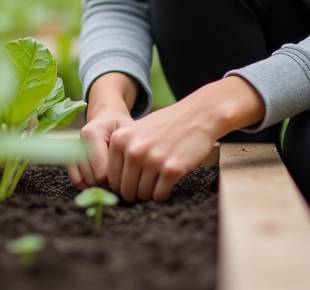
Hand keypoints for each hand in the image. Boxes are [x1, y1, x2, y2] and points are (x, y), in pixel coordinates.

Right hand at [67, 103, 133, 191]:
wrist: (106, 118)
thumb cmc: (120, 126)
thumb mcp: (128, 133)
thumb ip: (125, 152)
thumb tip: (124, 179)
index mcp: (92, 133)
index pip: (103, 171)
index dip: (117, 180)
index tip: (127, 178)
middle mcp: (79, 142)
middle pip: (93, 178)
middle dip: (109, 185)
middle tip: (122, 183)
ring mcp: (72, 151)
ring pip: (84, 181)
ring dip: (99, 187)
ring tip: (113, 183)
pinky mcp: (70, 159)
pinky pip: (76, 180)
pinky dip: (88, 186)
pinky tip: (100, 185)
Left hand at [106, 76, 264, 202]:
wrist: (198, 114)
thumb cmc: (167, 125)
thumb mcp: (136, 131)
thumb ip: (123, 152)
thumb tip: (112, 183)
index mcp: (120, 140)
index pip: (111, 179)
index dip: (122, 185)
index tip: (133, 183)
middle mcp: (134, 150)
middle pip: (125, 190)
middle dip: (136, 193)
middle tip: (147, 186)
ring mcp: (153, 160)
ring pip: (142, 195)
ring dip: (150, 193)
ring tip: (159, 181)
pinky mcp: (172, 169)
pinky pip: (160, 195)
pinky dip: (163, 193)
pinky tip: (169, 181)